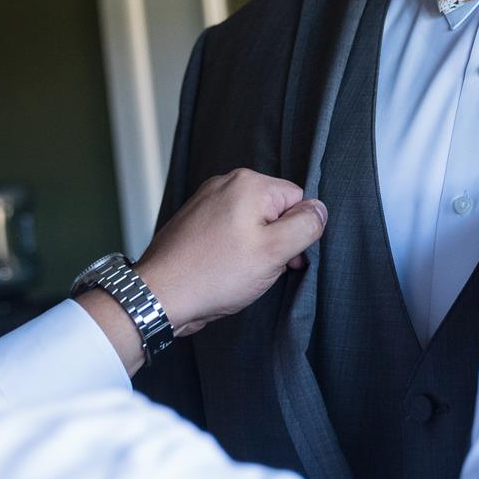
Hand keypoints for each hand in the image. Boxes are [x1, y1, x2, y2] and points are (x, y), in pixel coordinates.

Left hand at [136, 169, 326, 336]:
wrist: (159, 295)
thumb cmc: (214, 275)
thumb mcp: (274, 252)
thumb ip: (305, 226)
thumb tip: (319, 210)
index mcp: (248, 183)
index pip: (297, 200)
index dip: (297, 233)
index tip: (285, 259)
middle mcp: (225, 183)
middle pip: (274, 210)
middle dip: (275, 241)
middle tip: (261, 269)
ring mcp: (206, 201)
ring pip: (251, 223)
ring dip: (254, 248)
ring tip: (239, 272)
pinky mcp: (194, 221)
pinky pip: (229, 231)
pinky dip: (233, 250)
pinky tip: (224, 270)